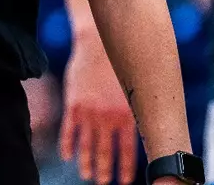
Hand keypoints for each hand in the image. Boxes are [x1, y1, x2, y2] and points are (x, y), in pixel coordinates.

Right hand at [60, 36, 137, 181]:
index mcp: (126, 115)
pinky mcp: (73, 105)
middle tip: (103, 182)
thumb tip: (144, 126)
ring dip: (87, 163)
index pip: (128, 150)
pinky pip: (69, 131)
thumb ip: (134, 109)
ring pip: (87, 146)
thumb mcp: (132, 87)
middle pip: (105, 152)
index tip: (124, 181)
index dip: (125, 167)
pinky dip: (68, 145)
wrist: (96, 43)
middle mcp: (107, 118)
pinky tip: (68, 156)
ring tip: (87, 175)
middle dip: (104, 170)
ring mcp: (89, 113)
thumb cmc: (119, 63)